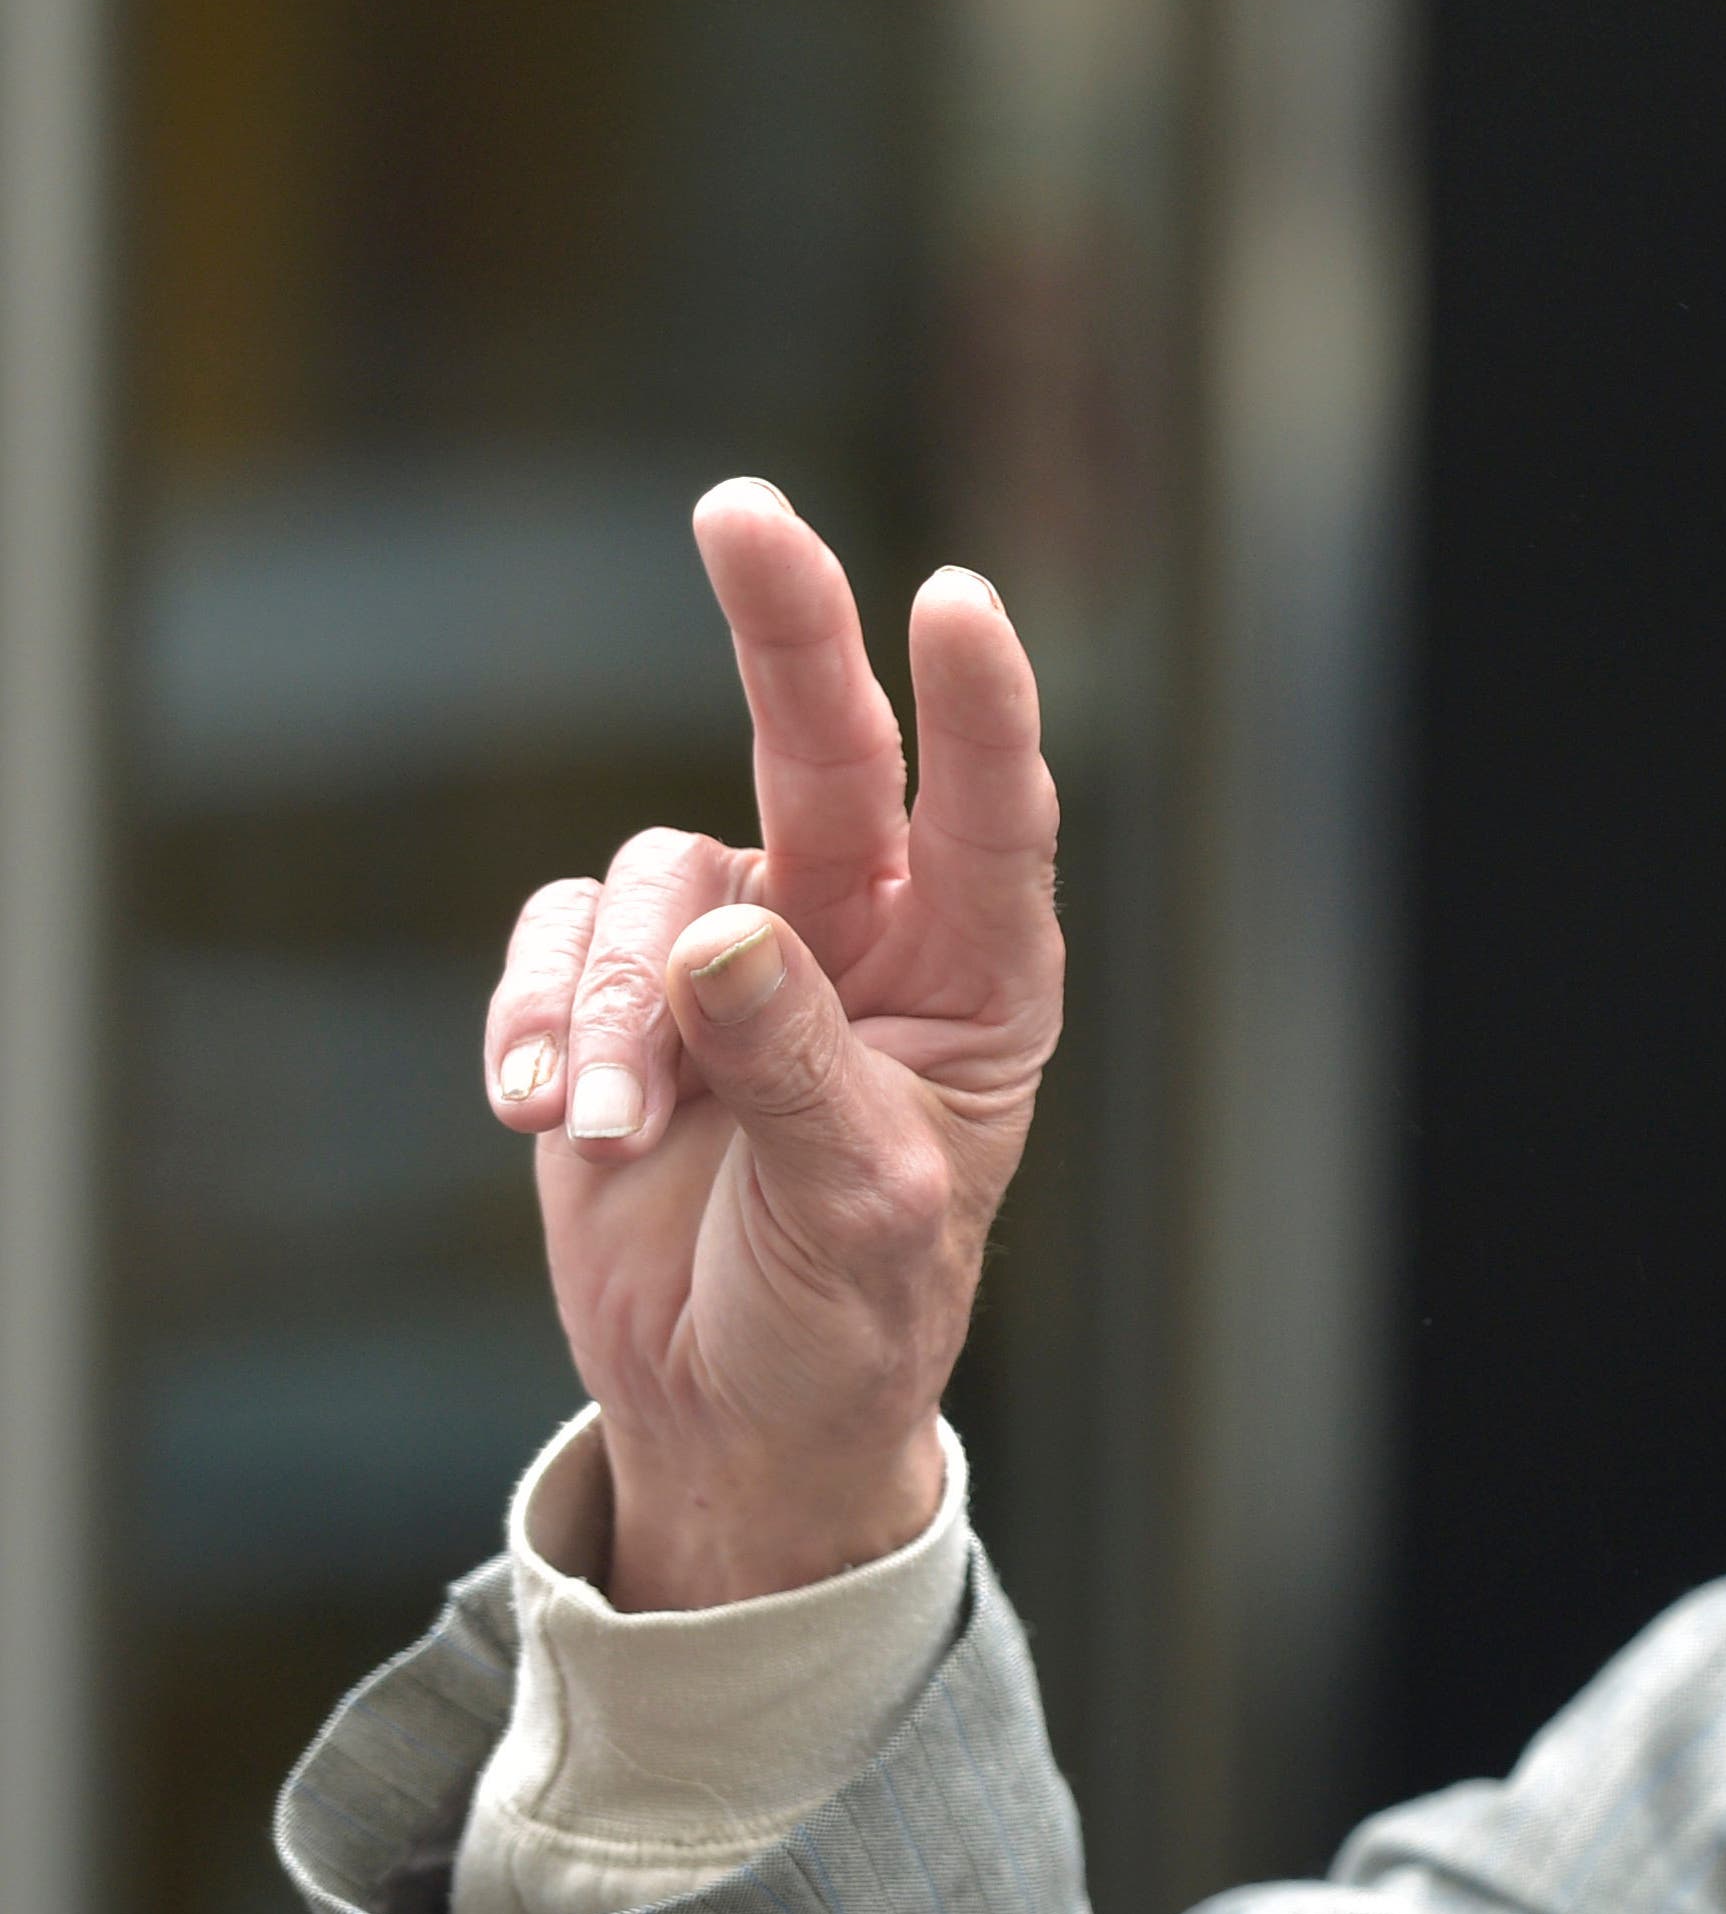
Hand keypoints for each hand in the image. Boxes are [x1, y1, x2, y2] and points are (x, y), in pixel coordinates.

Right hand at [482, 480, 1061, 1609]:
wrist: (737, 1402)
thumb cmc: (847, 1311)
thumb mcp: (861, 1211)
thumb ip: (801, 1070)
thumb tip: (717, 932)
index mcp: (982, 982)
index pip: (995, 813)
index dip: (980, 705)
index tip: (956, 598)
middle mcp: (867, 935)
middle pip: (820, 747)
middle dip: (782, 628)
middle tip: (740, 511)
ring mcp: (738, 950)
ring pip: (651, 883)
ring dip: (613, 1004)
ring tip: (613, 1132)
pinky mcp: (622, 992)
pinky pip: (557, 946)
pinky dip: (542, 1023)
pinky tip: (543, 1115)